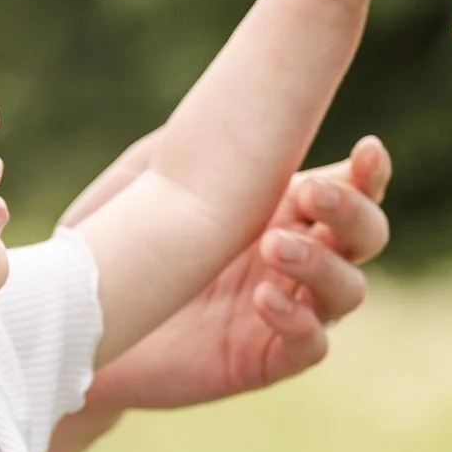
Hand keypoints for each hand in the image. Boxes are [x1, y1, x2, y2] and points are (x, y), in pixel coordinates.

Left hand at [76, 134, 394, 414]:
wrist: (81, 320)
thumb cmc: (114, 239)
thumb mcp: (150, 175)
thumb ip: (201, 140)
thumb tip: (242, 91)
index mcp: (281, 207)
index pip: (353, 187)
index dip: (370, 171)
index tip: (366, 148)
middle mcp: (296, 258)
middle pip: (364, 235)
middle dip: (351, 211)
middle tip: (308, 193)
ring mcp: (286, 310)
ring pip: (348, 290)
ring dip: (324, 265)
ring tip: (274, 248)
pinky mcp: (264, 359)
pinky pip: (311, 346)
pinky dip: (300, 322)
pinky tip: (264, 299)